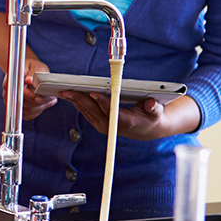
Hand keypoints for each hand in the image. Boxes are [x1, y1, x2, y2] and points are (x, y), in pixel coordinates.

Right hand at [1, 50, 56, 119]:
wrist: (28, 70)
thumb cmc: (33, 67)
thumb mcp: (35, 66)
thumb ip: (33, 73)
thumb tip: (29, 80)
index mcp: (11, 80)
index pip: (17, 92)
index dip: (29, 96)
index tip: (40, 97)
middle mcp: (8, 92)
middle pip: (22, 104)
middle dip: (38, 102)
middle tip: (51, 98)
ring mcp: (12, 101)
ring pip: (27, 111)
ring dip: (41, 106)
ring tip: (51, 99)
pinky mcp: (18, 108)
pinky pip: (28, 115)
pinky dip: (38, 110)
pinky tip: (46, 103)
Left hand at [60, 92, 199, 141]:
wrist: (147, 129)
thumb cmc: (152, 117)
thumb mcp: (157, 111)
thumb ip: (154, 107)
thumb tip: (151, 104)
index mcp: (127, 122)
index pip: (112, 111)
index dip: (102, 102)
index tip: (93, 92)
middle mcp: (112, 126)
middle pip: (94, 111)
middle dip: (80, 99)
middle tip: (67, 90)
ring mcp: (104, 126)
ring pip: (87, 112)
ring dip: (75, 101)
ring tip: (63, 91)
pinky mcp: (99, 123)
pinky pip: (86, 112)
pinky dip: (77, 103)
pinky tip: (70, 96)